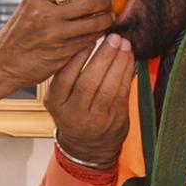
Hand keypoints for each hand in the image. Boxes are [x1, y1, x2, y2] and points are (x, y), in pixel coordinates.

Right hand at [0, 0, 115, 102]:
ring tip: (110, 18)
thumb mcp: (28, 10)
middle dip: (105, 2)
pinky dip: (97, 35)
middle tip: (112, 2)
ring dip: (106, 20)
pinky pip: (88, 41)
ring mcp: (55, 35)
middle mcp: (46, 15)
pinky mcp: (62, 53)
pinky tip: (101, 33)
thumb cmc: (17, 36)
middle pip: (88, 3)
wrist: (1, 64)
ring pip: (92, 23)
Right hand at [46, 34, 133, 166]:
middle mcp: (73, 113)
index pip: (64, 77)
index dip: (78, 57)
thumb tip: (87, 41)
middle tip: (114, 38)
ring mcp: (94, 119)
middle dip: (103, 57)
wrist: (87, 146)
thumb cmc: (73, 113)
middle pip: (88, 82)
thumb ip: (67, 75)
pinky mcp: (113, 121)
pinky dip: (127, 74)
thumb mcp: (60, 98)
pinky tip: (130, 60)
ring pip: (108, 88)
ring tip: (125, 45)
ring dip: (119, 64)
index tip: (90, 39)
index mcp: (56, 103)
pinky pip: (122, 94)